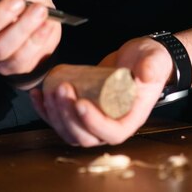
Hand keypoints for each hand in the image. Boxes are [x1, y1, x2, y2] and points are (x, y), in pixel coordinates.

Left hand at [30, 37, 172, 145]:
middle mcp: (111, 125)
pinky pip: (61, 119)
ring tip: (49, 90)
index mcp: (130, 120)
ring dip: (54, 115)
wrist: (137, 57)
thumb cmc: (148, 61)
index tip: (80, 102)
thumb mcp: (154, 60)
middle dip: (68, 116)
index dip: (93, 123)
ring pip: (69, 131)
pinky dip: (45, 111)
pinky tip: (38, 95)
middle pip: (85, 135)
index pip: (110, 133)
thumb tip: (145, 76)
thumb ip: (152, 66)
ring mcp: (94, 120)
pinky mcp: (81, 111)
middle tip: (62, 89)